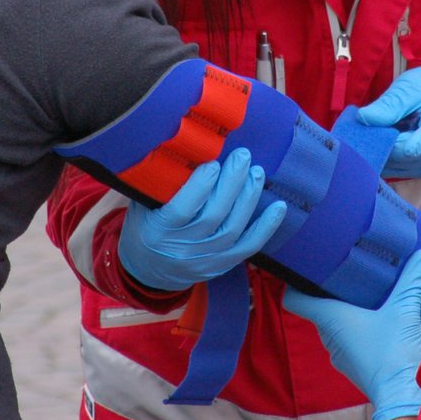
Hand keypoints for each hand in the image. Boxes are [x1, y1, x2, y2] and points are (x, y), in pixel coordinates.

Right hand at [118, 148, 286, 290]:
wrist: (149, 271)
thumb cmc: (145, 228)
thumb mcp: (142, 207)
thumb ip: (159, 185)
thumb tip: (181, 148)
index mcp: (158, 231)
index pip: (182, 209)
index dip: (201, 186)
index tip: (214, 162)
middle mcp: (183, 249)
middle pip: (214, 215)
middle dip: (232, 183)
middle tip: (243, 156)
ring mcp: (205, 260)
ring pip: (233, 228)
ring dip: (249, 198)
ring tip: (257, 172)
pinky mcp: (221, 265)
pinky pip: (248, 247)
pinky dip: (266, 227)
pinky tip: (278, 207)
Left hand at [284, 250, 420, 419]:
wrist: (401, 396)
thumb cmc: (393, 352)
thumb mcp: (404, 310)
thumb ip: (412, 280)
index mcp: (330, 319)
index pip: (295, 300)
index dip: (295, 283)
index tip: (305, 268)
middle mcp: (329, 337)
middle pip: (317, 309)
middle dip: (328, 292)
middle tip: (344, 271)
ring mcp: (340, 355)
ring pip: (333, 325)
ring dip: (344, 311)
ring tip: (361, 292)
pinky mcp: (353, 366)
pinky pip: (346, 340)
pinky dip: (355, 328)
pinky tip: (374, 320)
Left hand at [356, 67, 420, 177]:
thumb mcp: (410, 87)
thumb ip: (389, 104)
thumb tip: (363, 119)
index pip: (418, 145)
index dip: (391, 143)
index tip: (370, 133)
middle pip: (408, 158)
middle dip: (383, 146)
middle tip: (364, 132)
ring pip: (404, 168)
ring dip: (385, 154)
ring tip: (376, 135)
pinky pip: (406, 170)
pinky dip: (391, 159)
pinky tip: (385, 144)